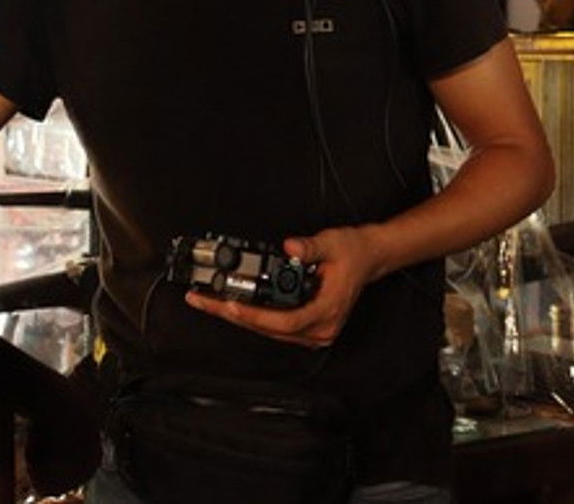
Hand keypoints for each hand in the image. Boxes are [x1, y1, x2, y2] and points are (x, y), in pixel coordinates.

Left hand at [185, 224, 388, 348]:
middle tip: (203, 301)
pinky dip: (253, 316)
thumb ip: (310, 246)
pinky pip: (274, 327)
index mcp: (325, 312)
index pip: (283, 323)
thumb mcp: (332, 243)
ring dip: (239, 317)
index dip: (253, 316)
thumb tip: (290, 246)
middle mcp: (319, 329)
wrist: (370, 257)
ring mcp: (314, 331)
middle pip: (268, 330)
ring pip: (268, 331)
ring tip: (210, 302)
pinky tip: (234, 305)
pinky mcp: (308, 326)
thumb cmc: (354, 253)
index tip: (230, 305)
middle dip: (232, 315)